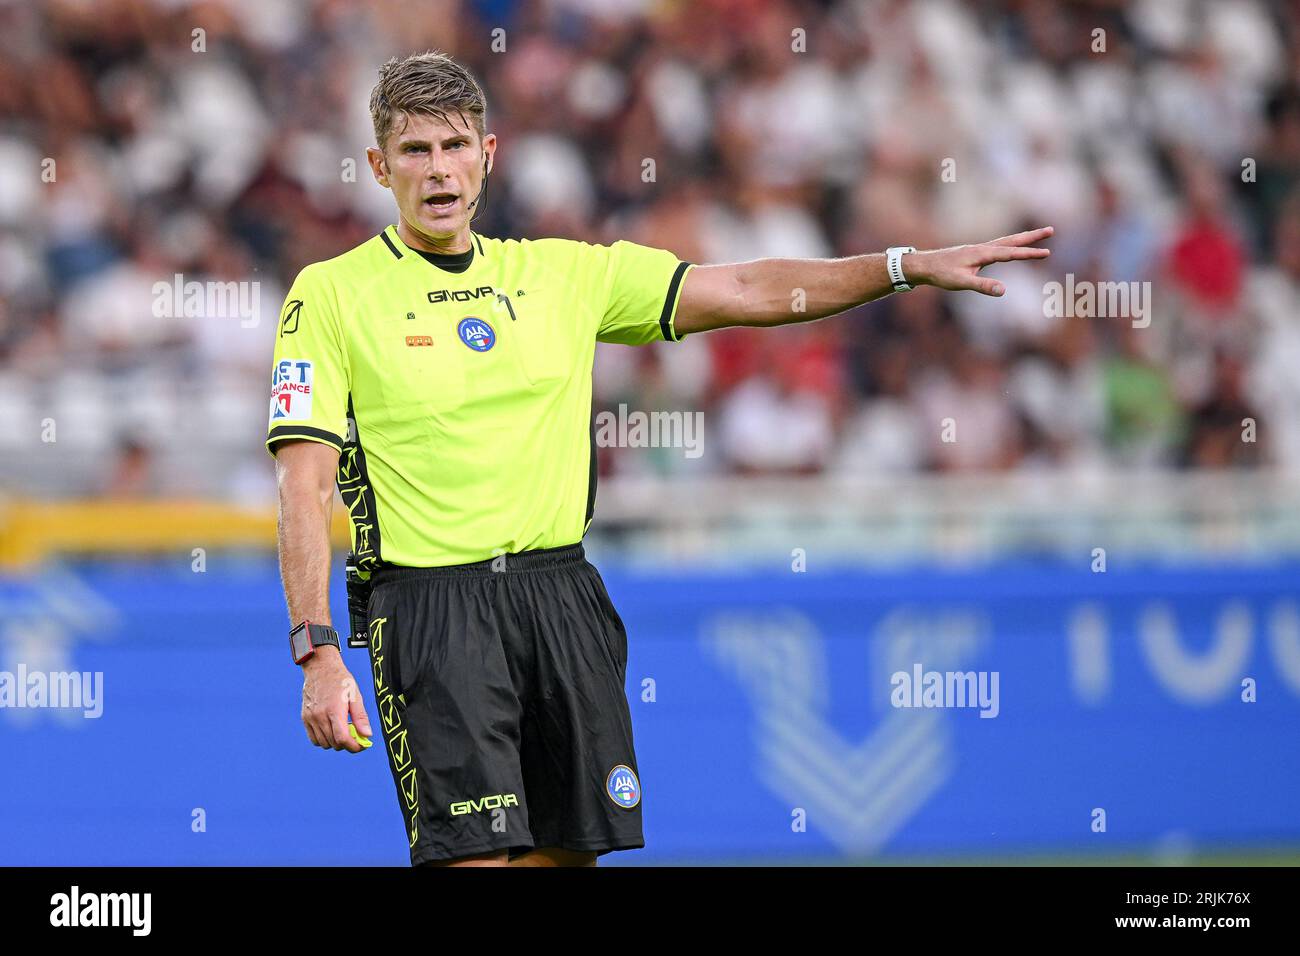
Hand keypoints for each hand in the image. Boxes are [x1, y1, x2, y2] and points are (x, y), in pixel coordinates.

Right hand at [301, 644, 372, 752]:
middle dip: (347, 744)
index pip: (342, 738)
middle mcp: (320, 716)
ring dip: (335, 742)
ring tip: (342, 729)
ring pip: (323, 743)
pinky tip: (331, 730)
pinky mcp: (305, 718)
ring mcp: (310, 718)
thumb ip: (361, 717)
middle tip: (354, 734)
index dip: (354, 746)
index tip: (361, 746)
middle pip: (334, 743)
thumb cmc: (341, 680)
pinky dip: (323, 740)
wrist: (321, 668)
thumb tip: (367, 735)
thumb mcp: (355, 695)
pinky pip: (313, 738)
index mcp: (334, 710)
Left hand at [907, 226, 1052, 295]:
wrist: (924, 265)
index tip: (1047, 252)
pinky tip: (1011, 247)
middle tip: (1051, 229)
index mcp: (982, 253)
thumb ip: (983, 286)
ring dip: (1022, 238)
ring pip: (1006, 241)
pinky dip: (1010, 244)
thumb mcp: (962, 283)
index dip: (1029, 254)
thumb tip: (1003, 290)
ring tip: (1038, 235)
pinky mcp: (975, 253)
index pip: (1011, 253)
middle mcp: (983, 247)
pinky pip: (998, 246)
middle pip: (1012, 240)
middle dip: (1032, 236)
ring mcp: (979, 249)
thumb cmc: (941, 274)